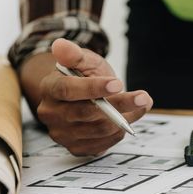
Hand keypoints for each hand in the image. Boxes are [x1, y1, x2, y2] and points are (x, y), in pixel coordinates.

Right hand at [35, 39, 152, 155]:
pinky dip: (120, 131)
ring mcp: (62, 134)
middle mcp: (51, 114)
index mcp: (49, 89)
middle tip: (143, 97)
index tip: (118, 84)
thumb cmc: (83, 77)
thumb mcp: (83, 60)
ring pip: (98, 129)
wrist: (83, 97)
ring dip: (125, 118)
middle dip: (119, 104)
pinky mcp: (75, 148)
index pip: (67, 89)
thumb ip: (75, 54)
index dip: (93, 88)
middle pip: (86, 112)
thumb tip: (60, 45)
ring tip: (141, 104)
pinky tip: (128, 118)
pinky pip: (103, 144)